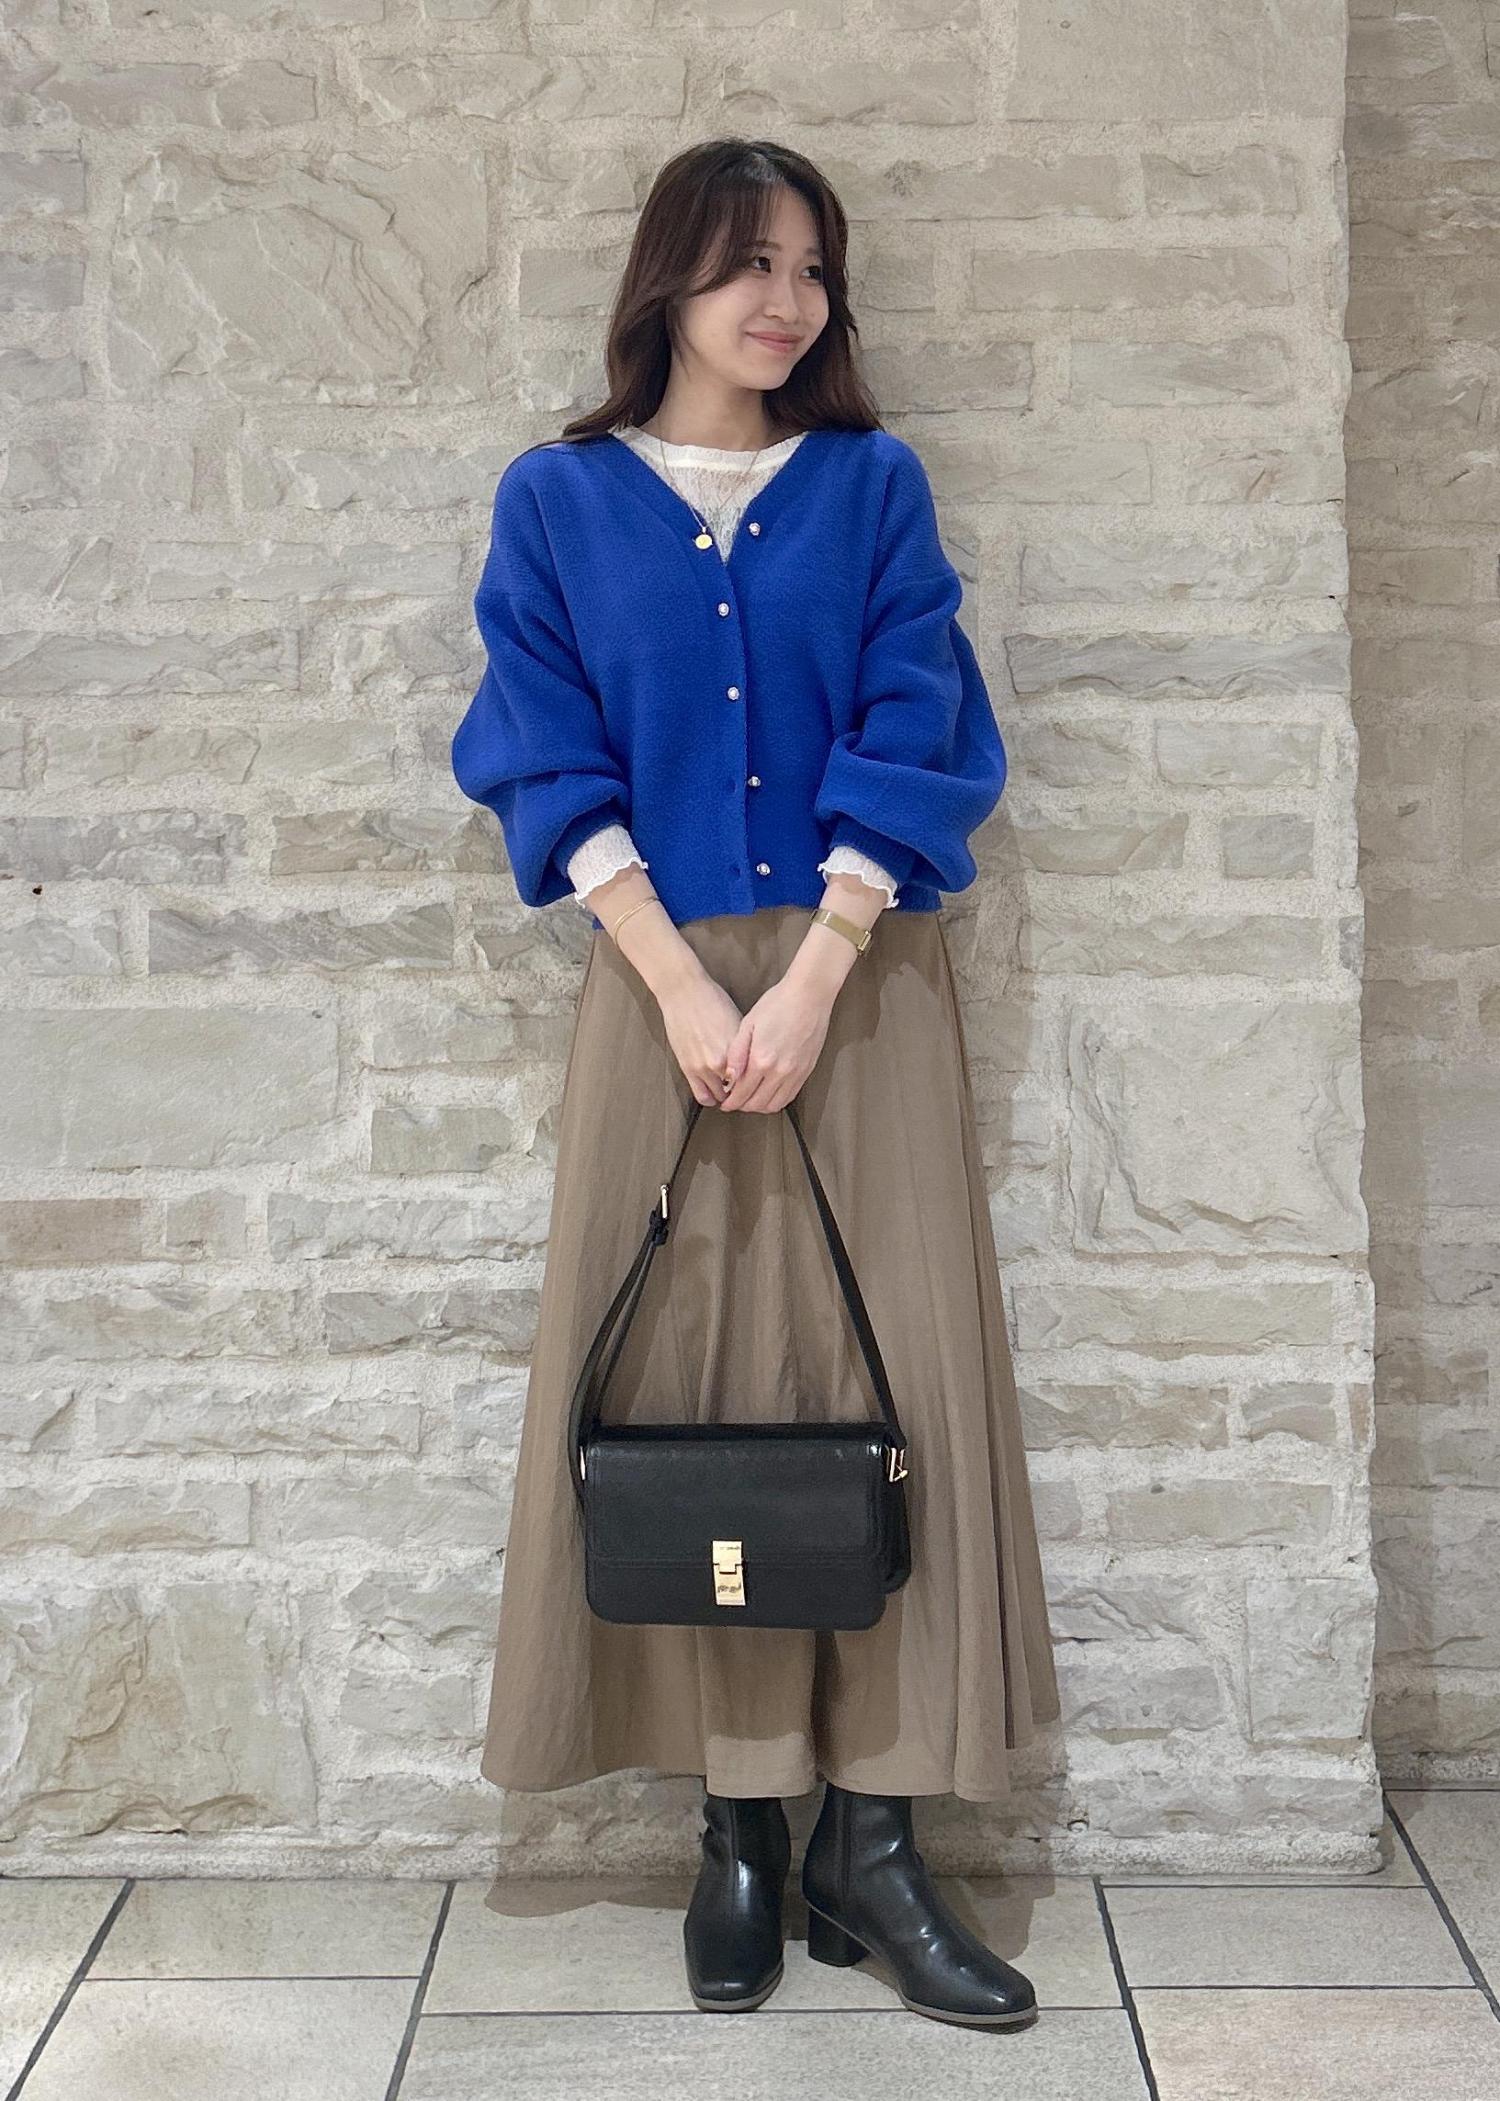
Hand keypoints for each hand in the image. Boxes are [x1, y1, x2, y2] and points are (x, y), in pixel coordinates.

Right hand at [656, 968, 751, 1107]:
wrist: (684, 993)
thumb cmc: (713, 1001)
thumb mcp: (740, 1022)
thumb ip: (747, 1048)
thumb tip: (755, 1064)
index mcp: (738, 1050)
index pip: (753, 1079)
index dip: (757, 1084)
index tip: (759, 1085)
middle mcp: (722, 1062)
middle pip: (739, 1091)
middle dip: (743, 1093)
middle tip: (745, 1092)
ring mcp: (703, 1067)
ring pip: (720, 1096)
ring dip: (726, 1096)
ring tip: (729, 1092)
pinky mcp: (687, 1068)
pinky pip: (701, 1095)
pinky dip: (710, 1098)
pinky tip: (714, 1093)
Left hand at [716, 971, 833, 1113]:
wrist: (809, 996)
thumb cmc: (777, 1004)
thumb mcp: (748, 1024)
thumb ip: (736, 1054)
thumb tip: (727, 1078)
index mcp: (761, 1060)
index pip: (741, 1093)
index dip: (730, 1102)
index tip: (724, 1103)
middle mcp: (779, 1071)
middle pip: (756, 1104)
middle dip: (742, 1106)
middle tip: (734, 1102)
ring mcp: (796, 1073)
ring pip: (774, 1105)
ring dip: (759, 1106)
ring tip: (750, 1099)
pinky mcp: (806, 1071)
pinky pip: (790, 1096)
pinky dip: (776, 1100)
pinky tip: (768, 1092)